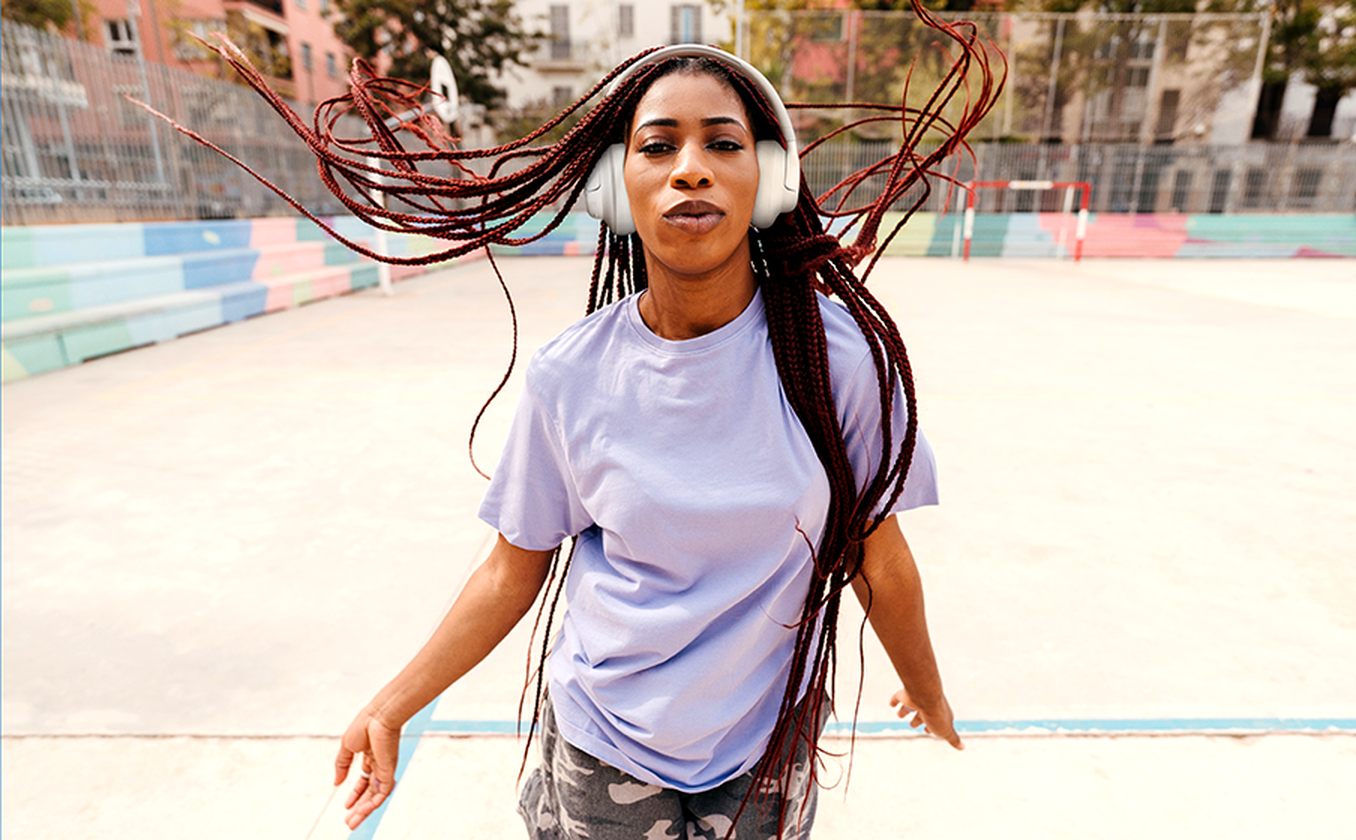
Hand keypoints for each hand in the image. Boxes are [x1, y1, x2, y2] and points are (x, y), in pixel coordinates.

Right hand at [334, 708, 401, 828]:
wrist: (380, 715)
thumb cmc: (364, 724)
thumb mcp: (347, 746)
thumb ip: (341, 765)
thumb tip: (336, 783)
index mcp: (370, 756)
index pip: (364, 780)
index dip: (355, 793)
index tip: (346, 805)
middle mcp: (379, 764)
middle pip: (369, 791)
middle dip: (359, 807)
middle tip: (349, 822)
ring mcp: (385, 768)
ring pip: (375, 795)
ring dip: (364, 810)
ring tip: (352, 822)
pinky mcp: (389, 770)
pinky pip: (382, 792)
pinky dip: (373, 803)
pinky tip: (362, 811)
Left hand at [890, 687, 963, 750]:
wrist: (925, 696)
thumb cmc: (936, 715)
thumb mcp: (946, 731)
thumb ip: (953, 739)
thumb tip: (962, 747)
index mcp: (938, 714)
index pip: (935, 721)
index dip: (932, 726)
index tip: (928, 730)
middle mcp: (927, 706)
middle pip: (922, 713)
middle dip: (917, 719)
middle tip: (912, 725)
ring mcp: (916, 700)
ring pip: (909, 705)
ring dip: (904, 710)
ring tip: (899, 715)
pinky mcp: (905, 695)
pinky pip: (898, 697)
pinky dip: (894, 700)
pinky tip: (892, 704)